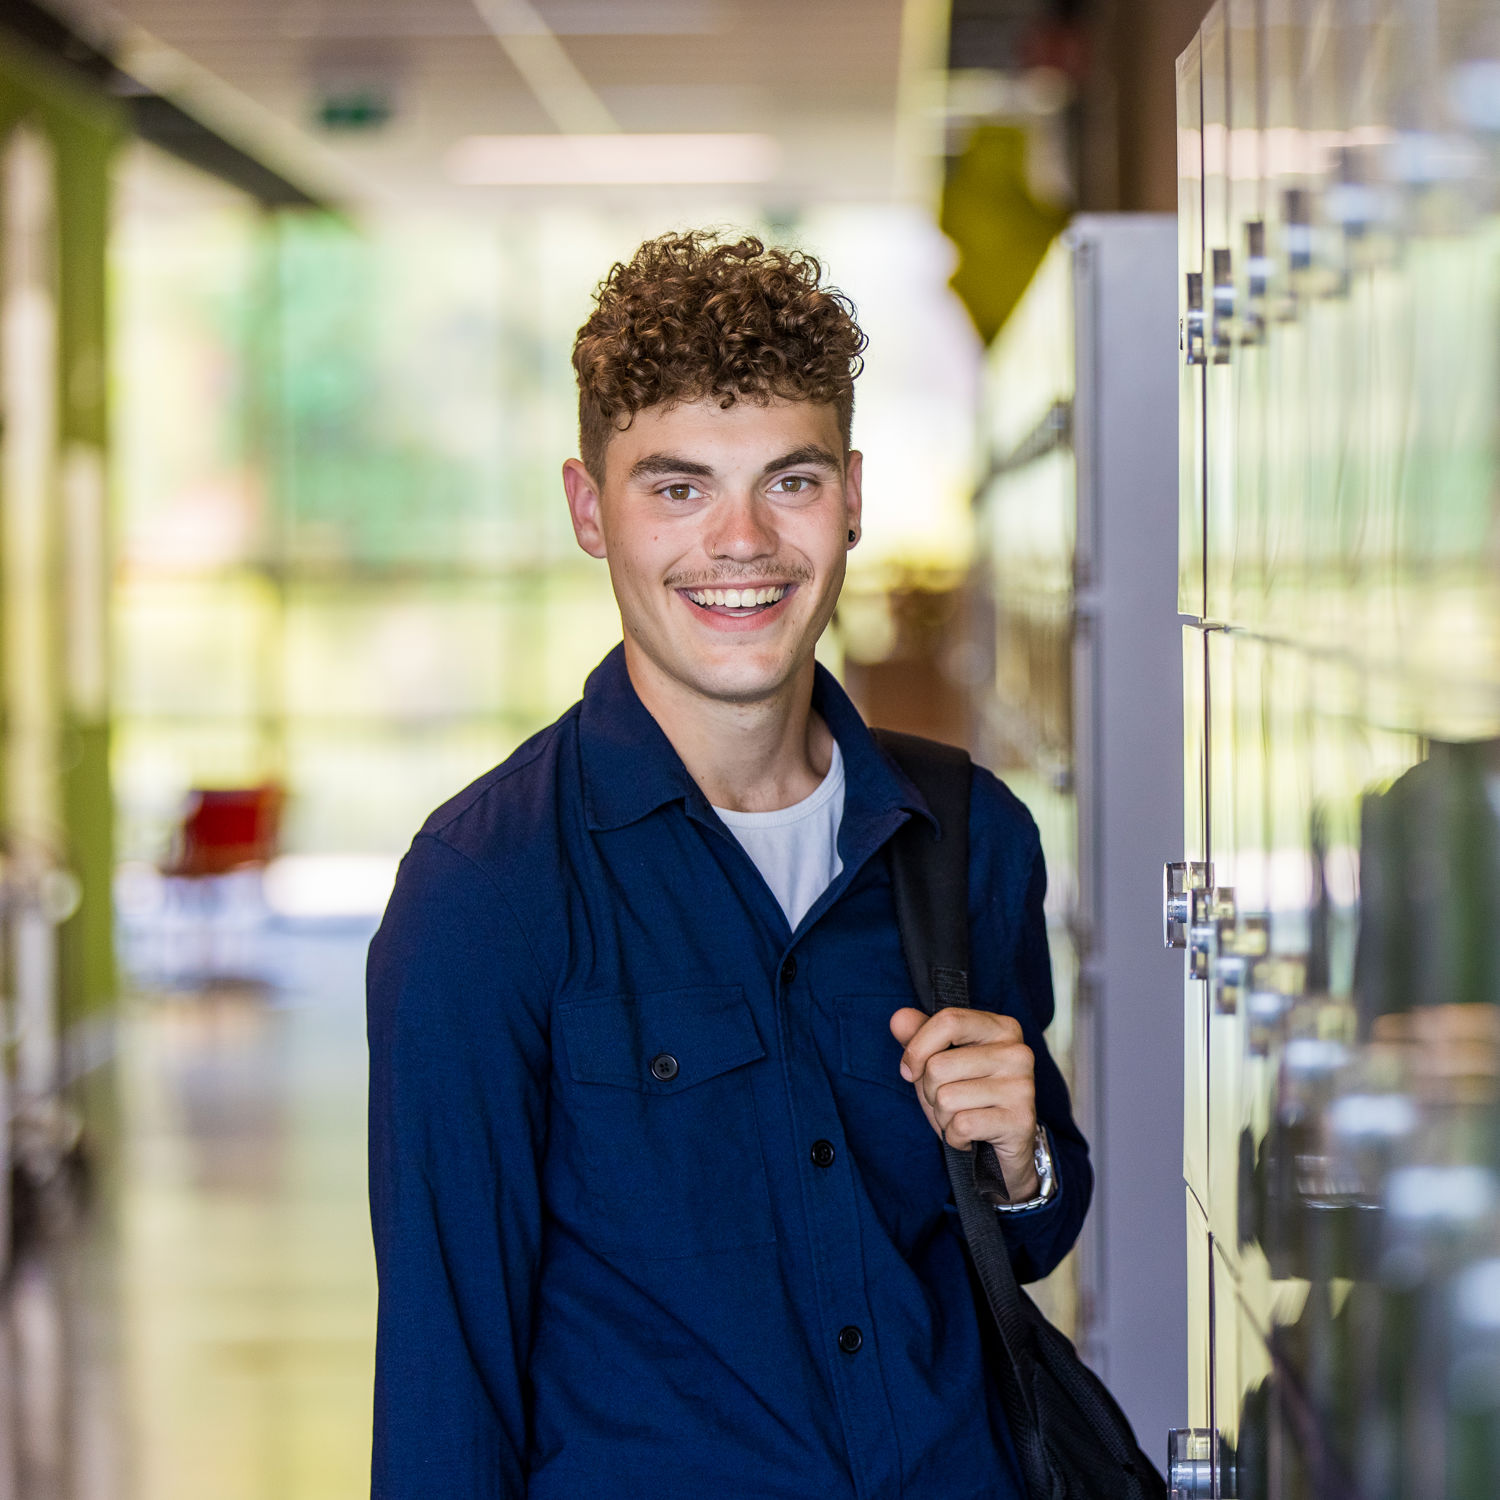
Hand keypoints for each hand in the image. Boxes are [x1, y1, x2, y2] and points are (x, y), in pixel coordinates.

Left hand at [889, 1007, 1038, 1199]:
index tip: (911, 1070)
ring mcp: (1023, 1086)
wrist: (1003, 1147)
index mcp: (1001, 1028)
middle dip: (930, 1091)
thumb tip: (899, 1018)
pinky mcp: (1020, 1121)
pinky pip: (962, 1125)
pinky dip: (955, 1137)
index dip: (918, 1049)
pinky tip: (970, 1137)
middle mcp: (1017, 1052)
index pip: (948, 1021)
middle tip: (948, 1102)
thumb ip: (919, 1036)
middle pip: (940, 1065)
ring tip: (961, 1118)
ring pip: (947, 1098)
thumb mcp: (939, 1063)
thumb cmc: (969, 1098)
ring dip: (942, 1117)